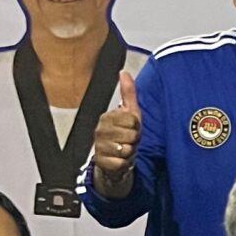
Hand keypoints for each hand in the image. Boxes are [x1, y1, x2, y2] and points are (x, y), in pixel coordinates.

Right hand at [89, 71, 141, 194]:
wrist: (114, 159)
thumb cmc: (124, 134)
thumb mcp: (129, 112)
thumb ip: (128, 92)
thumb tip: (124, 72)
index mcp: (107, 117)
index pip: (132, 120)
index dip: (137, 126)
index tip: (131, 128)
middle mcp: (100, 130)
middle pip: (131, 135)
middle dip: (135, 140)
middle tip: (128, 140)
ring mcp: (99, 146)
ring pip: (127, 149)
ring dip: (130, 152)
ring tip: (124, 149)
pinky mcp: (101, 161)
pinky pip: (121, 162)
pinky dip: (124, 163)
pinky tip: (120, 159)